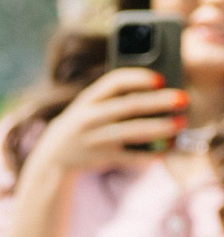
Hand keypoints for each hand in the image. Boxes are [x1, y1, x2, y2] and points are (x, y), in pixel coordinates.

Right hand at [24, 68, 186, 183]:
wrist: (53, 155)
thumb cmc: (84, 123)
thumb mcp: (90, 105)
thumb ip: (115, 97)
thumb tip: (157, 91)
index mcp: (88, 99)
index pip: (114, 82)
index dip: (139, 78)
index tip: (160, 79)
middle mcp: (88, 118)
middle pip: (129, 106)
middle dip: (158, 102)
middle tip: (183, 99)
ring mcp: (93, 139)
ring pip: (131, 132)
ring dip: (159, 128)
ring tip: (179, 124)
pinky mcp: (99, 158)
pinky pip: (128, 156)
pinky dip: (147, 155)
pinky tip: (164, 152)